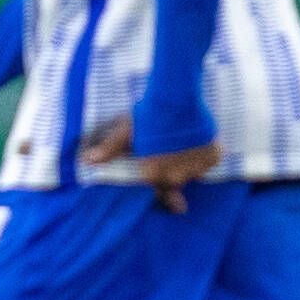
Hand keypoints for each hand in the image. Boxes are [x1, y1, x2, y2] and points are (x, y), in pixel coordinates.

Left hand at [80, 116, 219, 212]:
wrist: (176, 96)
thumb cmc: (148, 114)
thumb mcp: (126, 131)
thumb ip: (109, 149)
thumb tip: (86, 160)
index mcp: (153, 174)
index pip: (156, 192)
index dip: (160, 193)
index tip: (169, 203)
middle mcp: (175, 176)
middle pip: (174, 181)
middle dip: (171, 172)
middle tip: (171, 152)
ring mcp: (196, 167)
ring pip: (192, 171)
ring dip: (188, 163)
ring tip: (183, 143)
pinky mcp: (213, 155)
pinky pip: (209, 161)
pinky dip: (205, 154)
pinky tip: (197, 141)